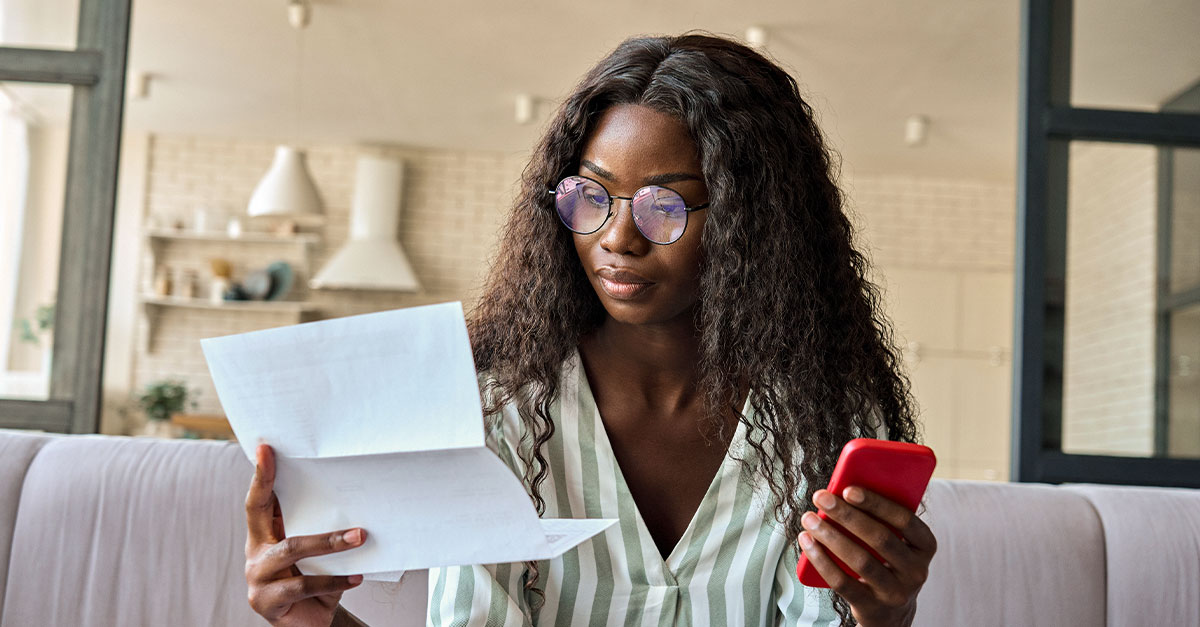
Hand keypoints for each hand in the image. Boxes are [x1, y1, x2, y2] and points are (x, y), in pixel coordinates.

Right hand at [245, 443, 367, 626]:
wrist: (311, 624)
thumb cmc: (315, 581)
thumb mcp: (316, 554)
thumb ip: (318, 530)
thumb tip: (353, 500)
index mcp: (264, 535)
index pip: (258, 500)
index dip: (261, 475)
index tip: (266, 448)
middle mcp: (255, 552)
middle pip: (260, 513)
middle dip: (273, 485)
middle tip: (302, 465)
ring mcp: (257, 577)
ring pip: (292, 549)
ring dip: (330, 542)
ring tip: (360, 537)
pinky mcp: (266, 601)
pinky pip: (302, 585)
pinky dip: (333, 581)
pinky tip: (355, 578)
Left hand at [797, 486, 935, 626]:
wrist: (890, 613)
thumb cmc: (886, 562)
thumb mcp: (895, 542)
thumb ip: (881, 519)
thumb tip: (841, 489)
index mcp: (925, 546)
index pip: (905, 520)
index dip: (877, 504)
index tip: (848, 489)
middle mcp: (916, 571)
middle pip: (880, 538)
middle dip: (846, 515)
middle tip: (820, 497)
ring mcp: (896, 593)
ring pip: (860, 561)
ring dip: (830, 536)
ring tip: (809, 519)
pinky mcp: (872, 609)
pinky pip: (843, 583)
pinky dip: (821, 561)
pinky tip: (807, 542)